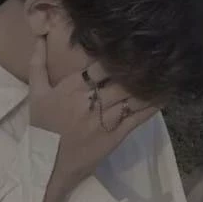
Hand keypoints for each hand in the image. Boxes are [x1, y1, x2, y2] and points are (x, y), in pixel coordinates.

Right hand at [29, 36, 161, 192]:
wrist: (47, 165)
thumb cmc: (42, 127)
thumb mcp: (35, 93)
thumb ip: (37, 63)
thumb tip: (39, 36)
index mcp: (73, 87)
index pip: (101, 65)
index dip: (117, 55)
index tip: (130, 45)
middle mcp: (92, 101)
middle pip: (121, 79)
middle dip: (138, 68)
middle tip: (155, 56)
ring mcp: (105, 119)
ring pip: (132, 97)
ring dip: (149, 84)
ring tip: (166, 71)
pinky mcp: (115, 136)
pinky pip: (137, 118)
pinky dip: (152, 107)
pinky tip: (164, 96)